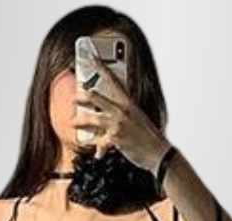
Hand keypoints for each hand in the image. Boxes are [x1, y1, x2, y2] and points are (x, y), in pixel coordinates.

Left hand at [71, 53, 171, 172]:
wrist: (158, 153)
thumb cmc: (148, 137)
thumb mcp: (137, 118)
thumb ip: (123, 112)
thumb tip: (109, 112)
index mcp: (128, 102)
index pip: (112, 79)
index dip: (100, 66)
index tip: (91, 56)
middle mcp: (122, 110)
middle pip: (95, 97)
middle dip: (81, 96)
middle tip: (74, 98)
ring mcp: (118, 124)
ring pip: (92, 118)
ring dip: (79, 121)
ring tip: (73, 122)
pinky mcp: (115, 138)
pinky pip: (98, 141)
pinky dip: (95, 147)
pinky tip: (96, 152)